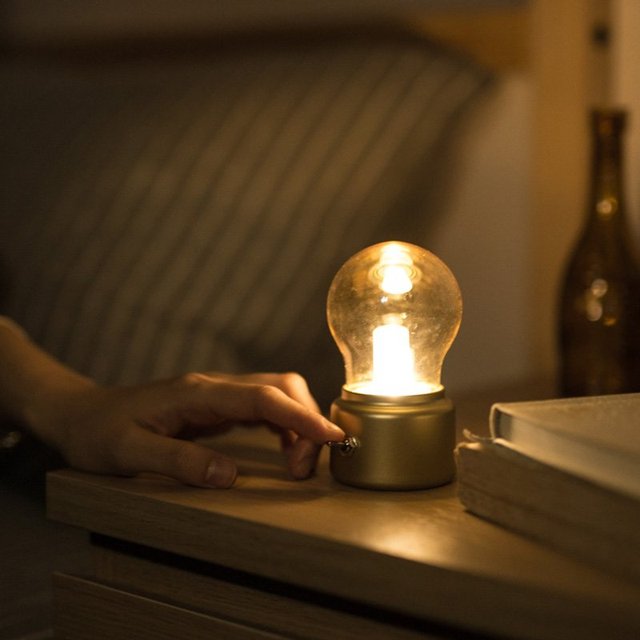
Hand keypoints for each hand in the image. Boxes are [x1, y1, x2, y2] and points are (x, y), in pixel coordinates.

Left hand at [39, 372, 344, 488]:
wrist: (84, 413)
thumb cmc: (100, 433)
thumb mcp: (129, 452)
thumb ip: (177, 460)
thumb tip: (228, 475)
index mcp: (197, 393)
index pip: (262, 397)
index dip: (300, 416)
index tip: (331, 436)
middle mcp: (214, 387)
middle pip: (280, 386)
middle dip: (306, 420)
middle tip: (305, 468)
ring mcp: (217, 394)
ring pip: (277, 393)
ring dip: (299, 423)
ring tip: (299, 465)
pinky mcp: (218, 405)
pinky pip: (264, 407)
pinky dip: (285, 425)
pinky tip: (286, 450)